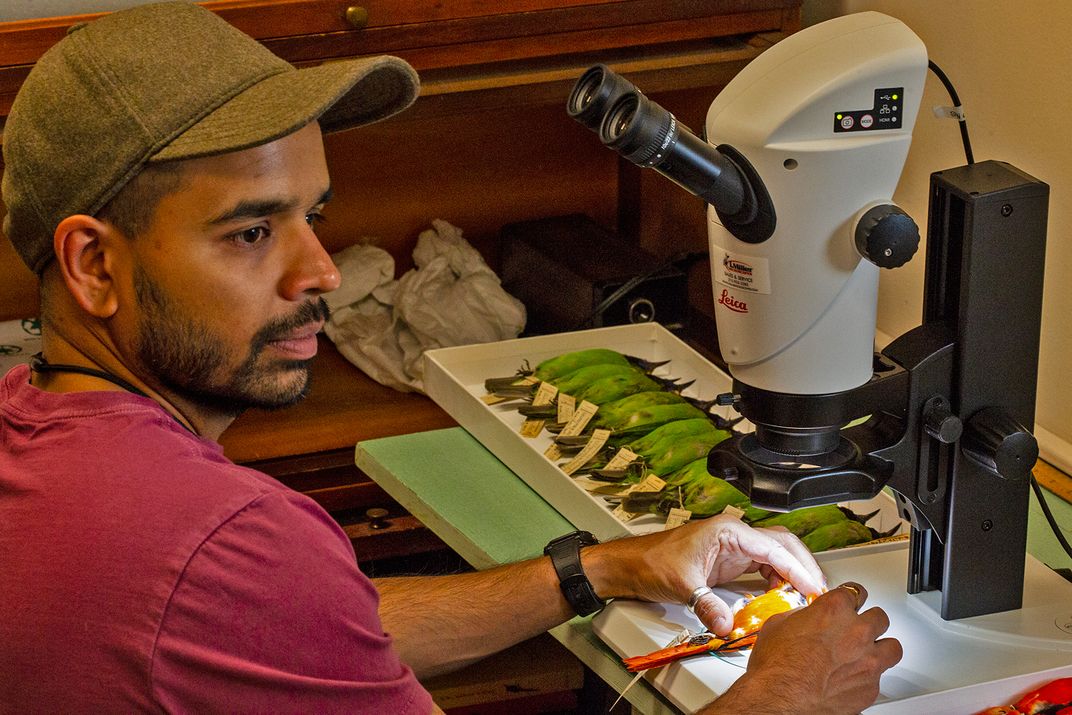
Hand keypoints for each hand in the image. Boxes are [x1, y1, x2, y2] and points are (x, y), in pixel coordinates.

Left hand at [586, 514, 824, 633]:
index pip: (775, 547)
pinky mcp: (729, 560)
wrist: (632, 564)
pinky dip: (776, 580)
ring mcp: (733, 546)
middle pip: (783, 545)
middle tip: (818, 592)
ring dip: (791, 574)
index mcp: (728, 531)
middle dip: (803, 566)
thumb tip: (726, 626)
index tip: (812, 588)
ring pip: (775, 554)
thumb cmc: (652, 562)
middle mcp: (734, 534)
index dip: (798, 568)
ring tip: (803, 598)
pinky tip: (780, 597)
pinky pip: (762, 566)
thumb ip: (707, 606)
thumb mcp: (683, 585)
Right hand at [707, 582, 902, 714]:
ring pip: (892, 647)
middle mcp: (857, 631)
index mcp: (835, 609)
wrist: (780, 698)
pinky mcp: (870, 689)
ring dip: (880, 648)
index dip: (850, 598)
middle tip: (857, 629)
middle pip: (879, 617)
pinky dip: (867, 678)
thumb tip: (805, 619)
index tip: (849, 603)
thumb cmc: (777, 665)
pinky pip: (878, 679)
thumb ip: (801, 616)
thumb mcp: (778, 624)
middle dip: (868, 622)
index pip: (855, 592)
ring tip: (867, 653)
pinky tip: (852, 680)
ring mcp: (868, 661)